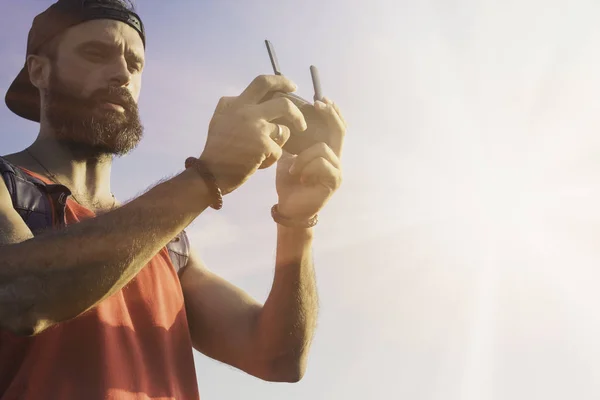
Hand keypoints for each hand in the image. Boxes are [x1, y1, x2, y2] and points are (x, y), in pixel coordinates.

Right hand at [199, 75, 306, 193]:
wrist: (211, 174)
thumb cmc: (216, 149)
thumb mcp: (219, 119)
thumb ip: (232, 105)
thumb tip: (242, 96)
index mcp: (237, 104)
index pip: (263, 83)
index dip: (281, 82)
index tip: (293, 87)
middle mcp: (247, 111)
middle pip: (284, 104)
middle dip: (297, 114)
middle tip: (302, 125)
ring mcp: (256, 128)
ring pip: (283, 131)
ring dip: (278, 144)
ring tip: (262, 153)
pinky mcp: (263, 145)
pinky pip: (278, 151)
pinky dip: (270, 159)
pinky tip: (257, 164)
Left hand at [275, 97, 345, 219]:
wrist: (289, 208)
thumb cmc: (289, 183)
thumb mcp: (288, 155)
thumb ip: (293, 140)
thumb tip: (284, 118)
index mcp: (327, 151)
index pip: (336, 126)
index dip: (332, 112)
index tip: (320, 99)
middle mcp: (335, 159)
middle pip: (340, 130)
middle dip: (330, 115)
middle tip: (318, 105)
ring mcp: (337, 171)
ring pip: (323, 148)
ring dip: (304, 156)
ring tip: (294, 169)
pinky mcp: (333, 182)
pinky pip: (322, 163)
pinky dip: (307, 167)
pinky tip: (300, 177)